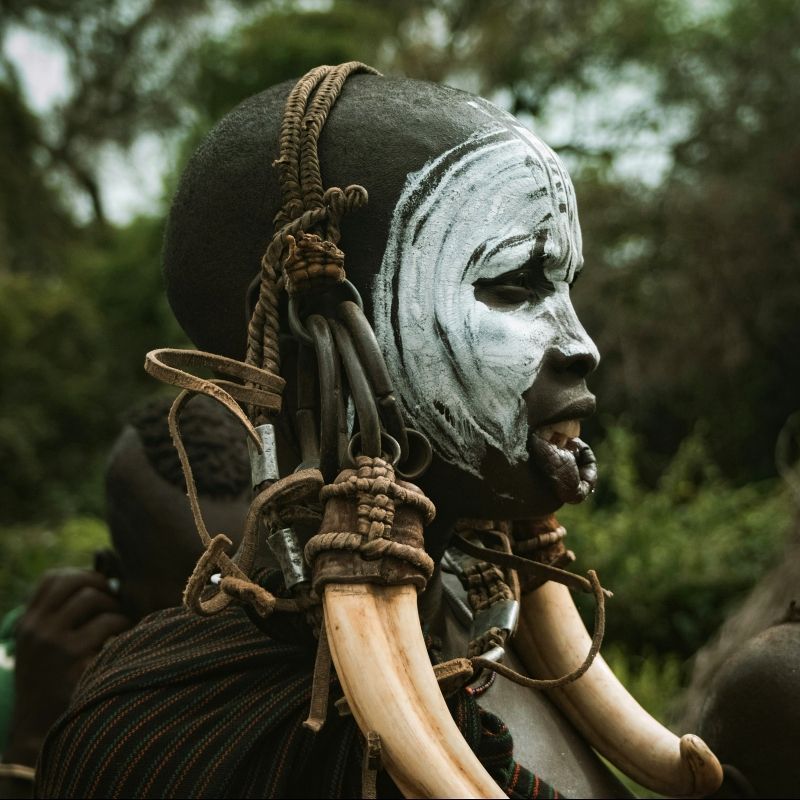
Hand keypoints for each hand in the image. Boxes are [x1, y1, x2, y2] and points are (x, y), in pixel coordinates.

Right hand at [2, 568, 130, 766]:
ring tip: (117, 626)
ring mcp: (55, 645)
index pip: (53, 578)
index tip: (97, 589)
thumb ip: (60, 616)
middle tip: (113, 605)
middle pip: (77, 582)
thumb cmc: (50, 682)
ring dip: (114, 609)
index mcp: (28, 624)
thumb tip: (105, 581)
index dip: (81, 576)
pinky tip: (121, 644)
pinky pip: (109, 624)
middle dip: (103, 588)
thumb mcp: (40, 647)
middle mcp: (37, 630)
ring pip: (94, 599)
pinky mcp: (76, 661)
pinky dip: (123, 628)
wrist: (39, 731)